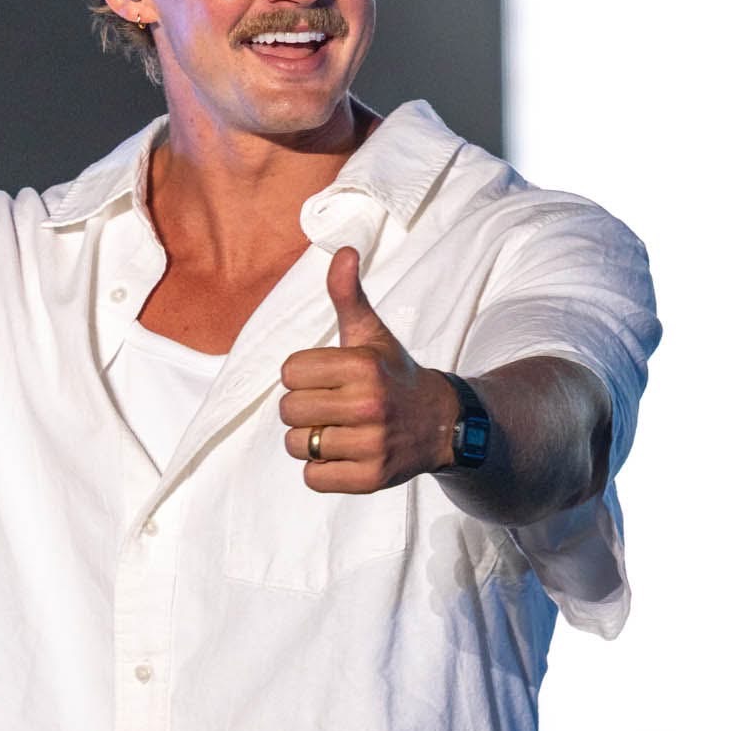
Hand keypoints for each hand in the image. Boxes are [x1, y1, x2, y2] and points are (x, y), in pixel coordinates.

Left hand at [278, 246, 456, 491]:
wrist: (442, 424)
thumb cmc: (394, 375)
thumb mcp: (373, 334)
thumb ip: (348, 296)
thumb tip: (342, 251)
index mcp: (362, 366)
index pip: (290, 373)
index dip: (303, 376)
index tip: (328, 379)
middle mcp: (368, 405)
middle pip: (289, 410)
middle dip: (304, 409)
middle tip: (333, 407)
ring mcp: (371, 445)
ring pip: (298, 445)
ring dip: (311, 441)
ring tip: (339, 431)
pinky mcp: (371, 478)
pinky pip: (313, 478)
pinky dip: (322, 470)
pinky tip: (346, 454)